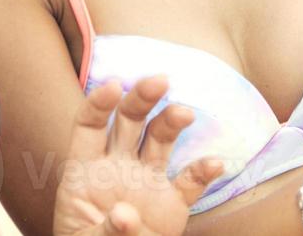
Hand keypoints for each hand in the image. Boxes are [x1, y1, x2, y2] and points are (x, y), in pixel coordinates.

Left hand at [53, 75, 224, 235]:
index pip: (89, 125)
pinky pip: (190, 182)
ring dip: (172, 121)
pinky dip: (204, 171)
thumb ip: (104, 230)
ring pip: (160, 139)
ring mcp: (147, 181)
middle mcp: (118, 166)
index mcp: (86, 170)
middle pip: (129, 121)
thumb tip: (125, 214)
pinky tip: (216, 164)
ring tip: (184, 113)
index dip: (99, 103)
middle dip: (142, 98)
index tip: (115, 85)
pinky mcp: (172, 203)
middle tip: (160, 81)